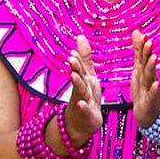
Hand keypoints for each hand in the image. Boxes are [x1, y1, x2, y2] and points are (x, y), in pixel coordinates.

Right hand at [62, 35, 102, 150]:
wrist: (83, 122)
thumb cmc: (87, 96)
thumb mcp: (87, 75)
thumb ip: (84, 58)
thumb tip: (80, 36)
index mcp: (83, 80)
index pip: (79, 68)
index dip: (77, 60)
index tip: (73, 51)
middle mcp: (81, 90)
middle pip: (78, 77)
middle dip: (75, 69)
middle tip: (71, 59)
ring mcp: (83, 101)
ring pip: (80, 92)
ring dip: (77, 84)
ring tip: (73, 76)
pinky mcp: (88, 114)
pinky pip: (85, 110)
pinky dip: (83, 107)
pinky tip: (81, 104)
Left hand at [131, 30, 159, 127]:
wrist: (148, 113)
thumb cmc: (143, 89)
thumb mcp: (139, 68)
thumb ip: (138, 50)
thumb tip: (137, 31)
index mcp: (144, 70)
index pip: (143, 56)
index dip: (143, 46)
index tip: (143, 35)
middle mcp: (149, 77)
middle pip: (148, 64)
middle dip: (148, 53)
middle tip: (149, 41)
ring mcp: (151, 89)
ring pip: (151, 77)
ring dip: (152, 67)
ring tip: (154, 57)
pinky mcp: (151, 101)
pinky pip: (152, 95)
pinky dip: (154, 89)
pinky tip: (156, 84)